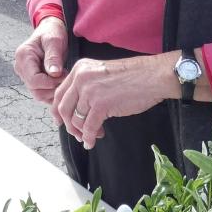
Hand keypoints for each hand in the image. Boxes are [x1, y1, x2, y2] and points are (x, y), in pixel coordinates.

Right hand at [13, 16, 67, 103]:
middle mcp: (20, 68)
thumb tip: (54, 74)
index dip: (51, 82)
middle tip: (65, 76)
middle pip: (35, 90)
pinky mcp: (32, 80)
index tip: (64, 74)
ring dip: (53, 90)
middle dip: (53, 87)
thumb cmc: (52, 33)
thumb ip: (53, 57)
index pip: (34, 80)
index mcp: (23, 57)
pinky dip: (52, 91)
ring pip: (38, 94)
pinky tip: (60, 81)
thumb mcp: (55, 41)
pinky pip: (41, 93)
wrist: (50, 30)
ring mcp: (25, 75)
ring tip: (63, 77)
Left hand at [53, 52, 180, 148]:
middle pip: (63, 107)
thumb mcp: (101, 73)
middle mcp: (80, 78)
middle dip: (68, 124)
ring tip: (92, 136)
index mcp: (79, 69)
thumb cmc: (133, 76)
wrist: (152, 76)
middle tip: (76, 133)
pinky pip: (89, 127)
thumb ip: (87, 85)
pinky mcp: (101, 105)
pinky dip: (89, 137)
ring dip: (82, 132)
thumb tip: (78, 108)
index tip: (61, 121)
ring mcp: (90, 91)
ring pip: (76, 119)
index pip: (60, 93)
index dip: (58, 110)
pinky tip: (92, 142)